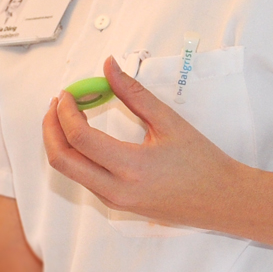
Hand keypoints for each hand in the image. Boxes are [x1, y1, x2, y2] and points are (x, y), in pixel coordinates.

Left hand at [42, 56, 247, 228]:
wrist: (222, 200)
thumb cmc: (202, 162)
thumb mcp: (169, 121)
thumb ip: (134, 93)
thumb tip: (109, 66)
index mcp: (132, 168)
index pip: (80, 139)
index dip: (65, 112)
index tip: (68, 93)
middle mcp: (117, 190)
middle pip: (61, 160)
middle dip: (50, 128)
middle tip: (58, 103)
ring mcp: (114, 201)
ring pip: (69, 172)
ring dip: (61, 141)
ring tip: (70, 113)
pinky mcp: (116, 205)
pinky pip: (83, 179)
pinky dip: (76, 154)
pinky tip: (86, 134)